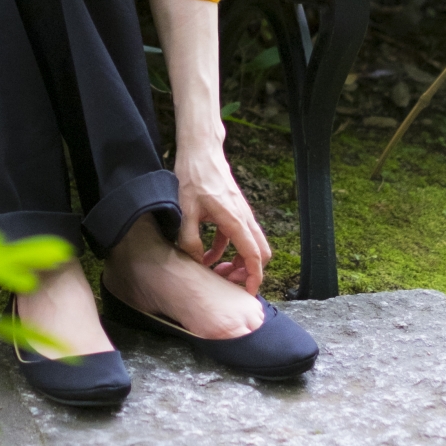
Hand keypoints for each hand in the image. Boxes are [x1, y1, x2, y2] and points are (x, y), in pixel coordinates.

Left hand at [173, 142, 270, 294]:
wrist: (201, 151)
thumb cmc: (195, 176)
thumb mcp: (186, 210)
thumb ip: (190, 239)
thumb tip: (196, 262)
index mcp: (235, 220)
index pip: (254, 255)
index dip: (254, 278)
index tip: (247, 293)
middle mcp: (243, 218)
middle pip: (259, 253)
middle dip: (248, 272)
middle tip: (227, 283)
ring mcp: (240, 214)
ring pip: (249, 246)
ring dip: (236, 262)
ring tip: (216, 273)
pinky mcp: (232, 211)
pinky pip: (235, 237)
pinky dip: (226, 250)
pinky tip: (206, 255)